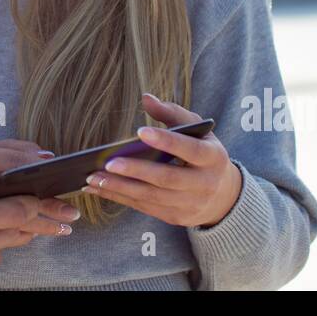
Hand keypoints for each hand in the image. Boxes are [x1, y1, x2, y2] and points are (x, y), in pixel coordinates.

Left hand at [81, 93, 242, 229]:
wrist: (223, 196)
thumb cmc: (203, 152)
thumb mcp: (197, 130)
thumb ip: (172, 113)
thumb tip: (146, 98)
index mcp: (212, 158)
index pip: (189, 149)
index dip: (166, 141)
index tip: (140, 131)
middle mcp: (204, 185)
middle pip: (166, 178)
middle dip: (136, 171)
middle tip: (108, 163)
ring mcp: (190, 205)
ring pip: (151, 197)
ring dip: (120, 188)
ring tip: (93, 178)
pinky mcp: (175, 217)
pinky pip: (144, 208)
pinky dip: (119, 198)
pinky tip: (98, 189)